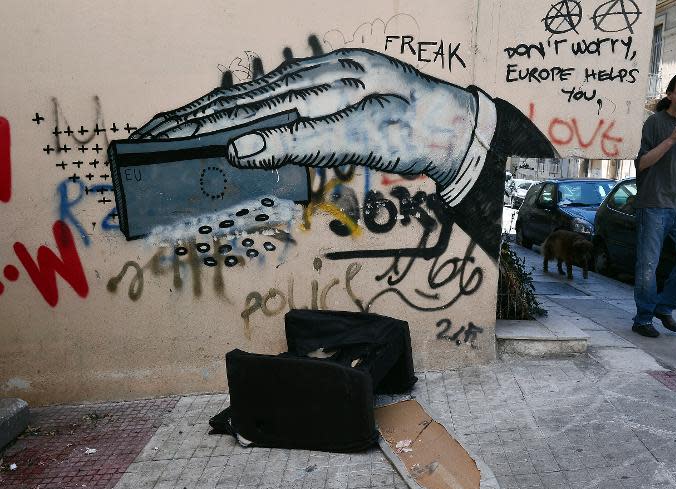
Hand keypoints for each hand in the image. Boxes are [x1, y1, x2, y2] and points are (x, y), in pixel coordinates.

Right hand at [131, 49, 477, 187]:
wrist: (452, 123)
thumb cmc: (412, 129)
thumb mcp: (359, 137)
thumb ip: (298, 142)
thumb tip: (240, 149)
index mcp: (315, 84)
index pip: (243, 107)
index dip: (198, 125)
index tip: (160, 139)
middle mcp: (311, 76)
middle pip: (239, 99)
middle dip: (191, 120)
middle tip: (148, 136)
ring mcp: (318, 81)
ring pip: (252, 99)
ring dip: (210, 116)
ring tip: (174, 129)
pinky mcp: (325, 90)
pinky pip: (273, 101)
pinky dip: (242, 115)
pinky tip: (227, 121)